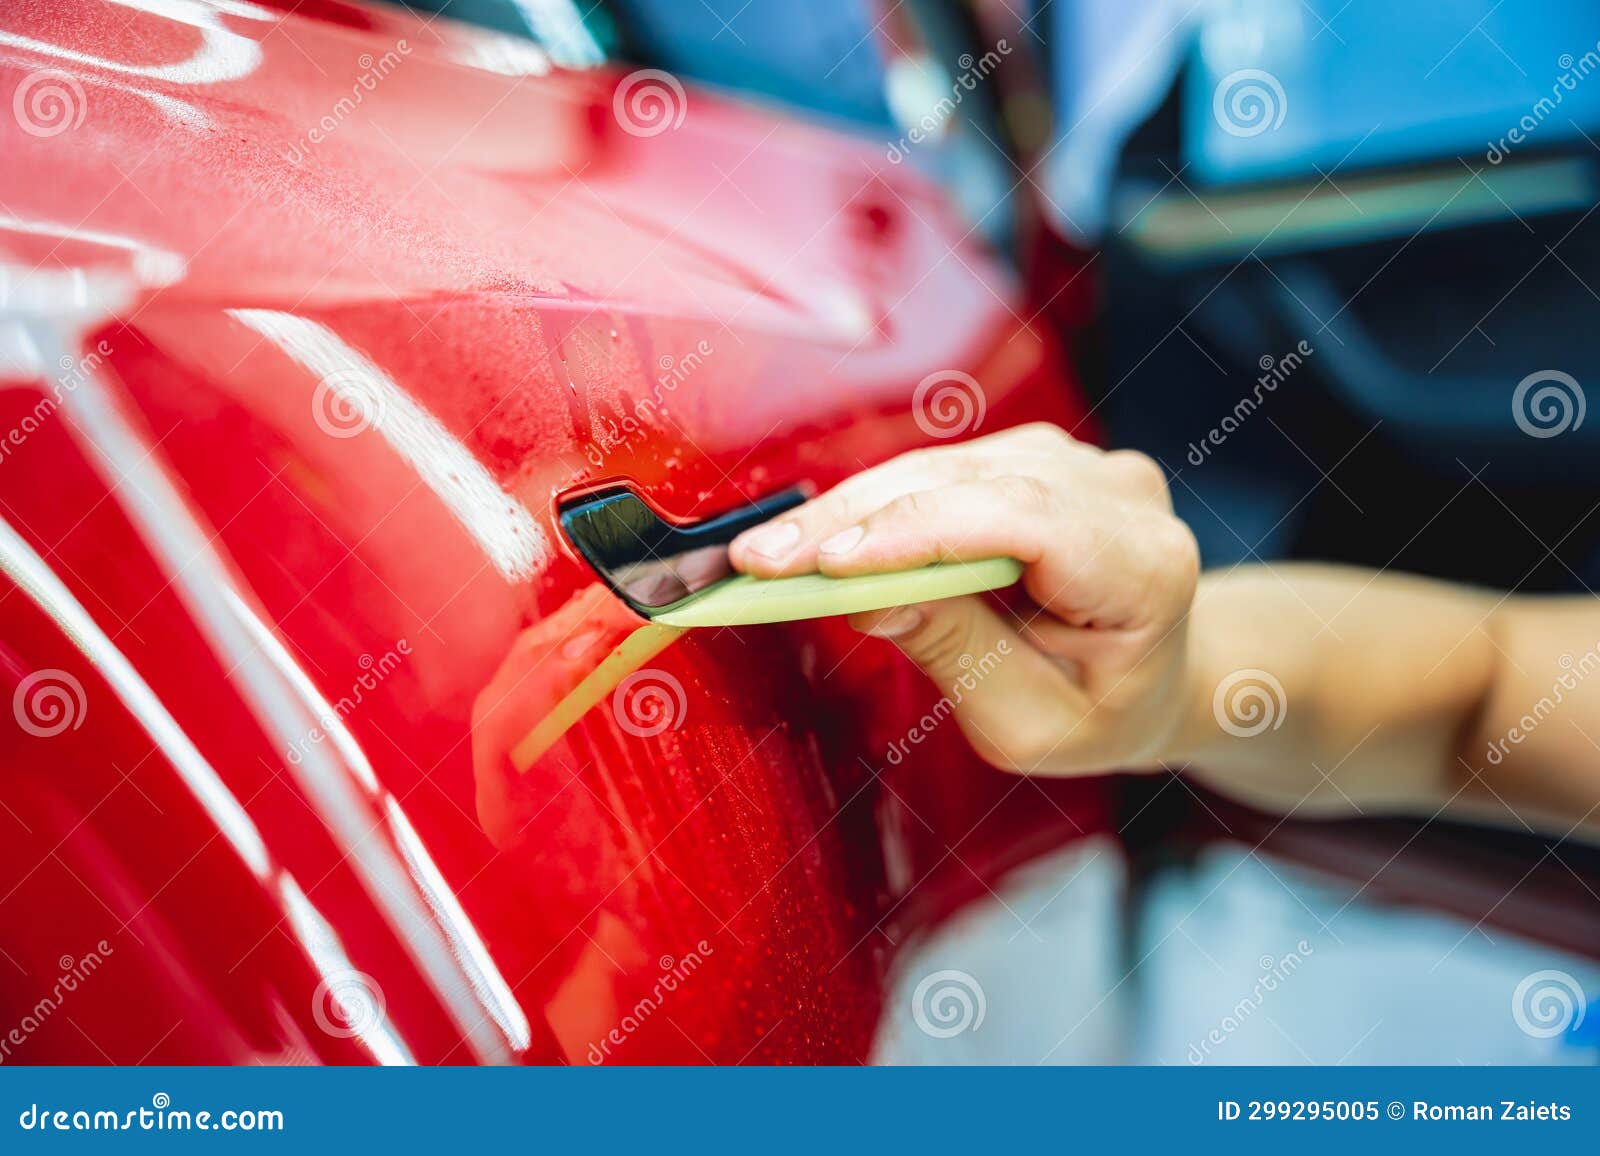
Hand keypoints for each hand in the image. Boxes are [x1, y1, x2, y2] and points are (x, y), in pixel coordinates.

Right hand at [729, 424, 1199, 775]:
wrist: (1154, 675)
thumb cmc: (1100, 710)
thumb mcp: (1031, 722)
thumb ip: (958, 652)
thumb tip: (864, 595)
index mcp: (1145, 567)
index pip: (1024, 523)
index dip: (919, 532)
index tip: (827, 564)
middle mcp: (1117, 492)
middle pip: (971, 486)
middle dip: (854, 522)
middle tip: (758, 562)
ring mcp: (1077, 464)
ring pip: (942, 468)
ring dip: (848, 509)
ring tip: (767, 554)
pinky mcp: (1033, 459)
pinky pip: (940, 470)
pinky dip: (872, 504)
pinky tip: (814, 535)